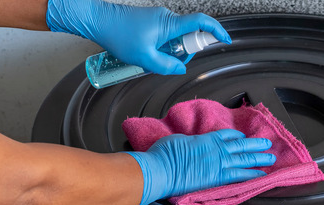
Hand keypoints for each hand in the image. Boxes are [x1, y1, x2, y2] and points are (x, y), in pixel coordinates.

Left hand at [46, 1, 230, 74]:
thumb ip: (166, 66)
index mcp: (169, 24)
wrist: (98, 21)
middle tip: (166, 62)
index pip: (201, 22)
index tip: (225, 39)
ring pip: (175, 38)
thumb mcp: (144, 58)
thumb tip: (180, 68)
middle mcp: (167, 18)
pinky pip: (165, 36)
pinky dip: (161, 47)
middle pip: (188, 36)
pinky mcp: (151, 21)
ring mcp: (159, 18)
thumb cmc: (118, 35)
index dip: (216, 31)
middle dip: (183, 52)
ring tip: (149, 58)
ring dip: (169, 51)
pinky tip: (145, 53)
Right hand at [124, 129, 275, 204]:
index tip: (243, 136)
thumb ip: (191, 142)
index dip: (237, 136)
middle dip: (255, 144)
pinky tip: (261, 175)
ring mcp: (219, 164)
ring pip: (245, 159)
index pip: (226, 135)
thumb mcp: (178, 140)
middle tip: (267, 144)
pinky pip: (240, 176)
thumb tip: (193, 144)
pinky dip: (252, 174)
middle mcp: (216, 150)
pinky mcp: (218, 179)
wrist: (161, 170)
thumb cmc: (164, 154)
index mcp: (206, 139)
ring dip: (259, 158)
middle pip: (241, 146)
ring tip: (271, 158)